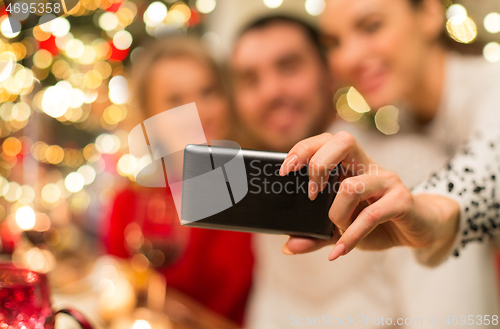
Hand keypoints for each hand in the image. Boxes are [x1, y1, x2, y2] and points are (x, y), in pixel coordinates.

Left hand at [279, 132, 458, 260]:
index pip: (327, 140)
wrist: (420, 230)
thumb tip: (287, 247)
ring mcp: (387, 180)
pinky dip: (351, 236)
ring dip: (337, 215)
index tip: (285, 170)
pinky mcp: (401, 200)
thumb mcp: (341, 228)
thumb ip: (315, 235)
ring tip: (339, 229)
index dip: (303, 148)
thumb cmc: (378, 223)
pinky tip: (341, 251)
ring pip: (351, 186)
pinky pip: (370, 215)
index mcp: (351, 165)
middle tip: (311, 195)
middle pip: (342, 141)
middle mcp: (368, 166)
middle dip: (318, 165)